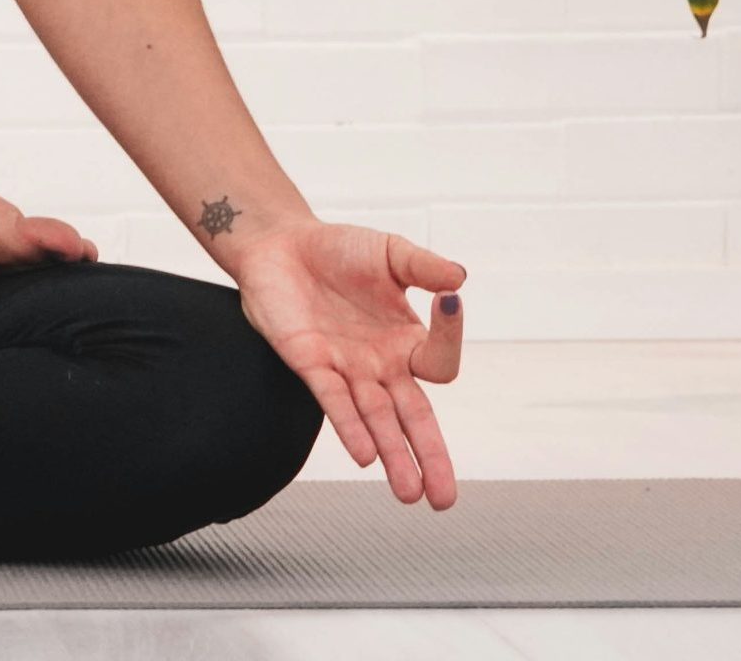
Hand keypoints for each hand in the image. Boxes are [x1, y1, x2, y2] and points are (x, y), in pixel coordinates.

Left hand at [229, 219, 466, 508]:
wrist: (280, 243)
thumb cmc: (338, 250)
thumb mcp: (390, 253)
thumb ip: (424, 266)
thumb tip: (460, 279)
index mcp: (406, 340)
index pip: (439, 361)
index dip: (449, 335)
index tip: (448, 302)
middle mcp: (380, 364)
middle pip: (412, 419)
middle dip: (430, 457)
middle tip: (445, 498)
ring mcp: (346, 368)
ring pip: (375, 421)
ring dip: (392, 456)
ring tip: (409, 493)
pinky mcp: (310, 364)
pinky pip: (333, 401)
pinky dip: (349, 426)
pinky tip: (364, 455)